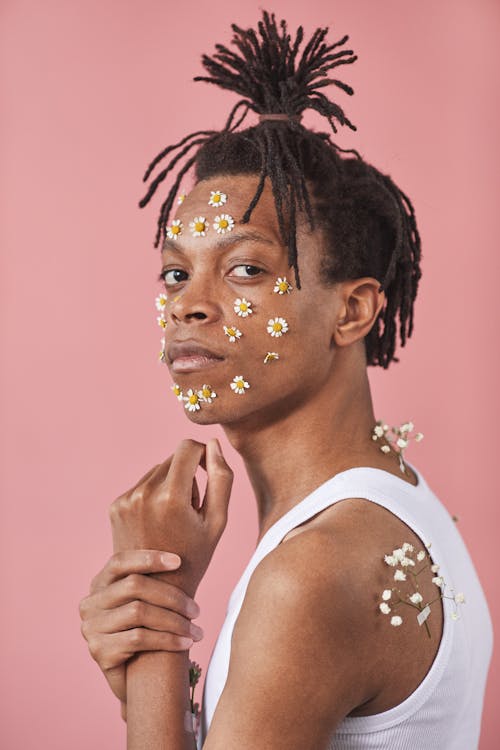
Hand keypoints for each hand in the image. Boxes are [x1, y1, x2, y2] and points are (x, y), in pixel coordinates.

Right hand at [79, 549, 202, 705]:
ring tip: (196, 631)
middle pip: (134, 585)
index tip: (179, 561)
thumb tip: (185, 554)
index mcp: (100, 583)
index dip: (149, 558)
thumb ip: (157, 576)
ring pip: (139, 612)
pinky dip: (168, 640)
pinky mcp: (99, 651)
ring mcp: (91, 628)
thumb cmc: (149, 631)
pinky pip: (139, 638)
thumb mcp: (148, 600)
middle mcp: (91, 603)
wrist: (136, 680)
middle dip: (172, 596)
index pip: (120, 561)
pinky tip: (185, 644)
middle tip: (196, 610)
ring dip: (175, 621)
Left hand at [108, 438, 232, 596]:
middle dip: (187, 474)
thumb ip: (221, 477)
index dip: (203, 453)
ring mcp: (126, 499)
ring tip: (174, 519)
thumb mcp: (218, 520)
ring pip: (157, 470)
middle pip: (173, 459)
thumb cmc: (194, 558)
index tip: (208, 469)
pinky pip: (142, 484)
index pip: (188, 448)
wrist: (155, 592)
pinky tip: (158, 522)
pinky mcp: (116, 506)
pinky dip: (154, 494)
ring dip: (170, 484)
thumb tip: (213, 444)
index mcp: (170, 497)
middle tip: (191, 510)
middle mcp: (144, 493)